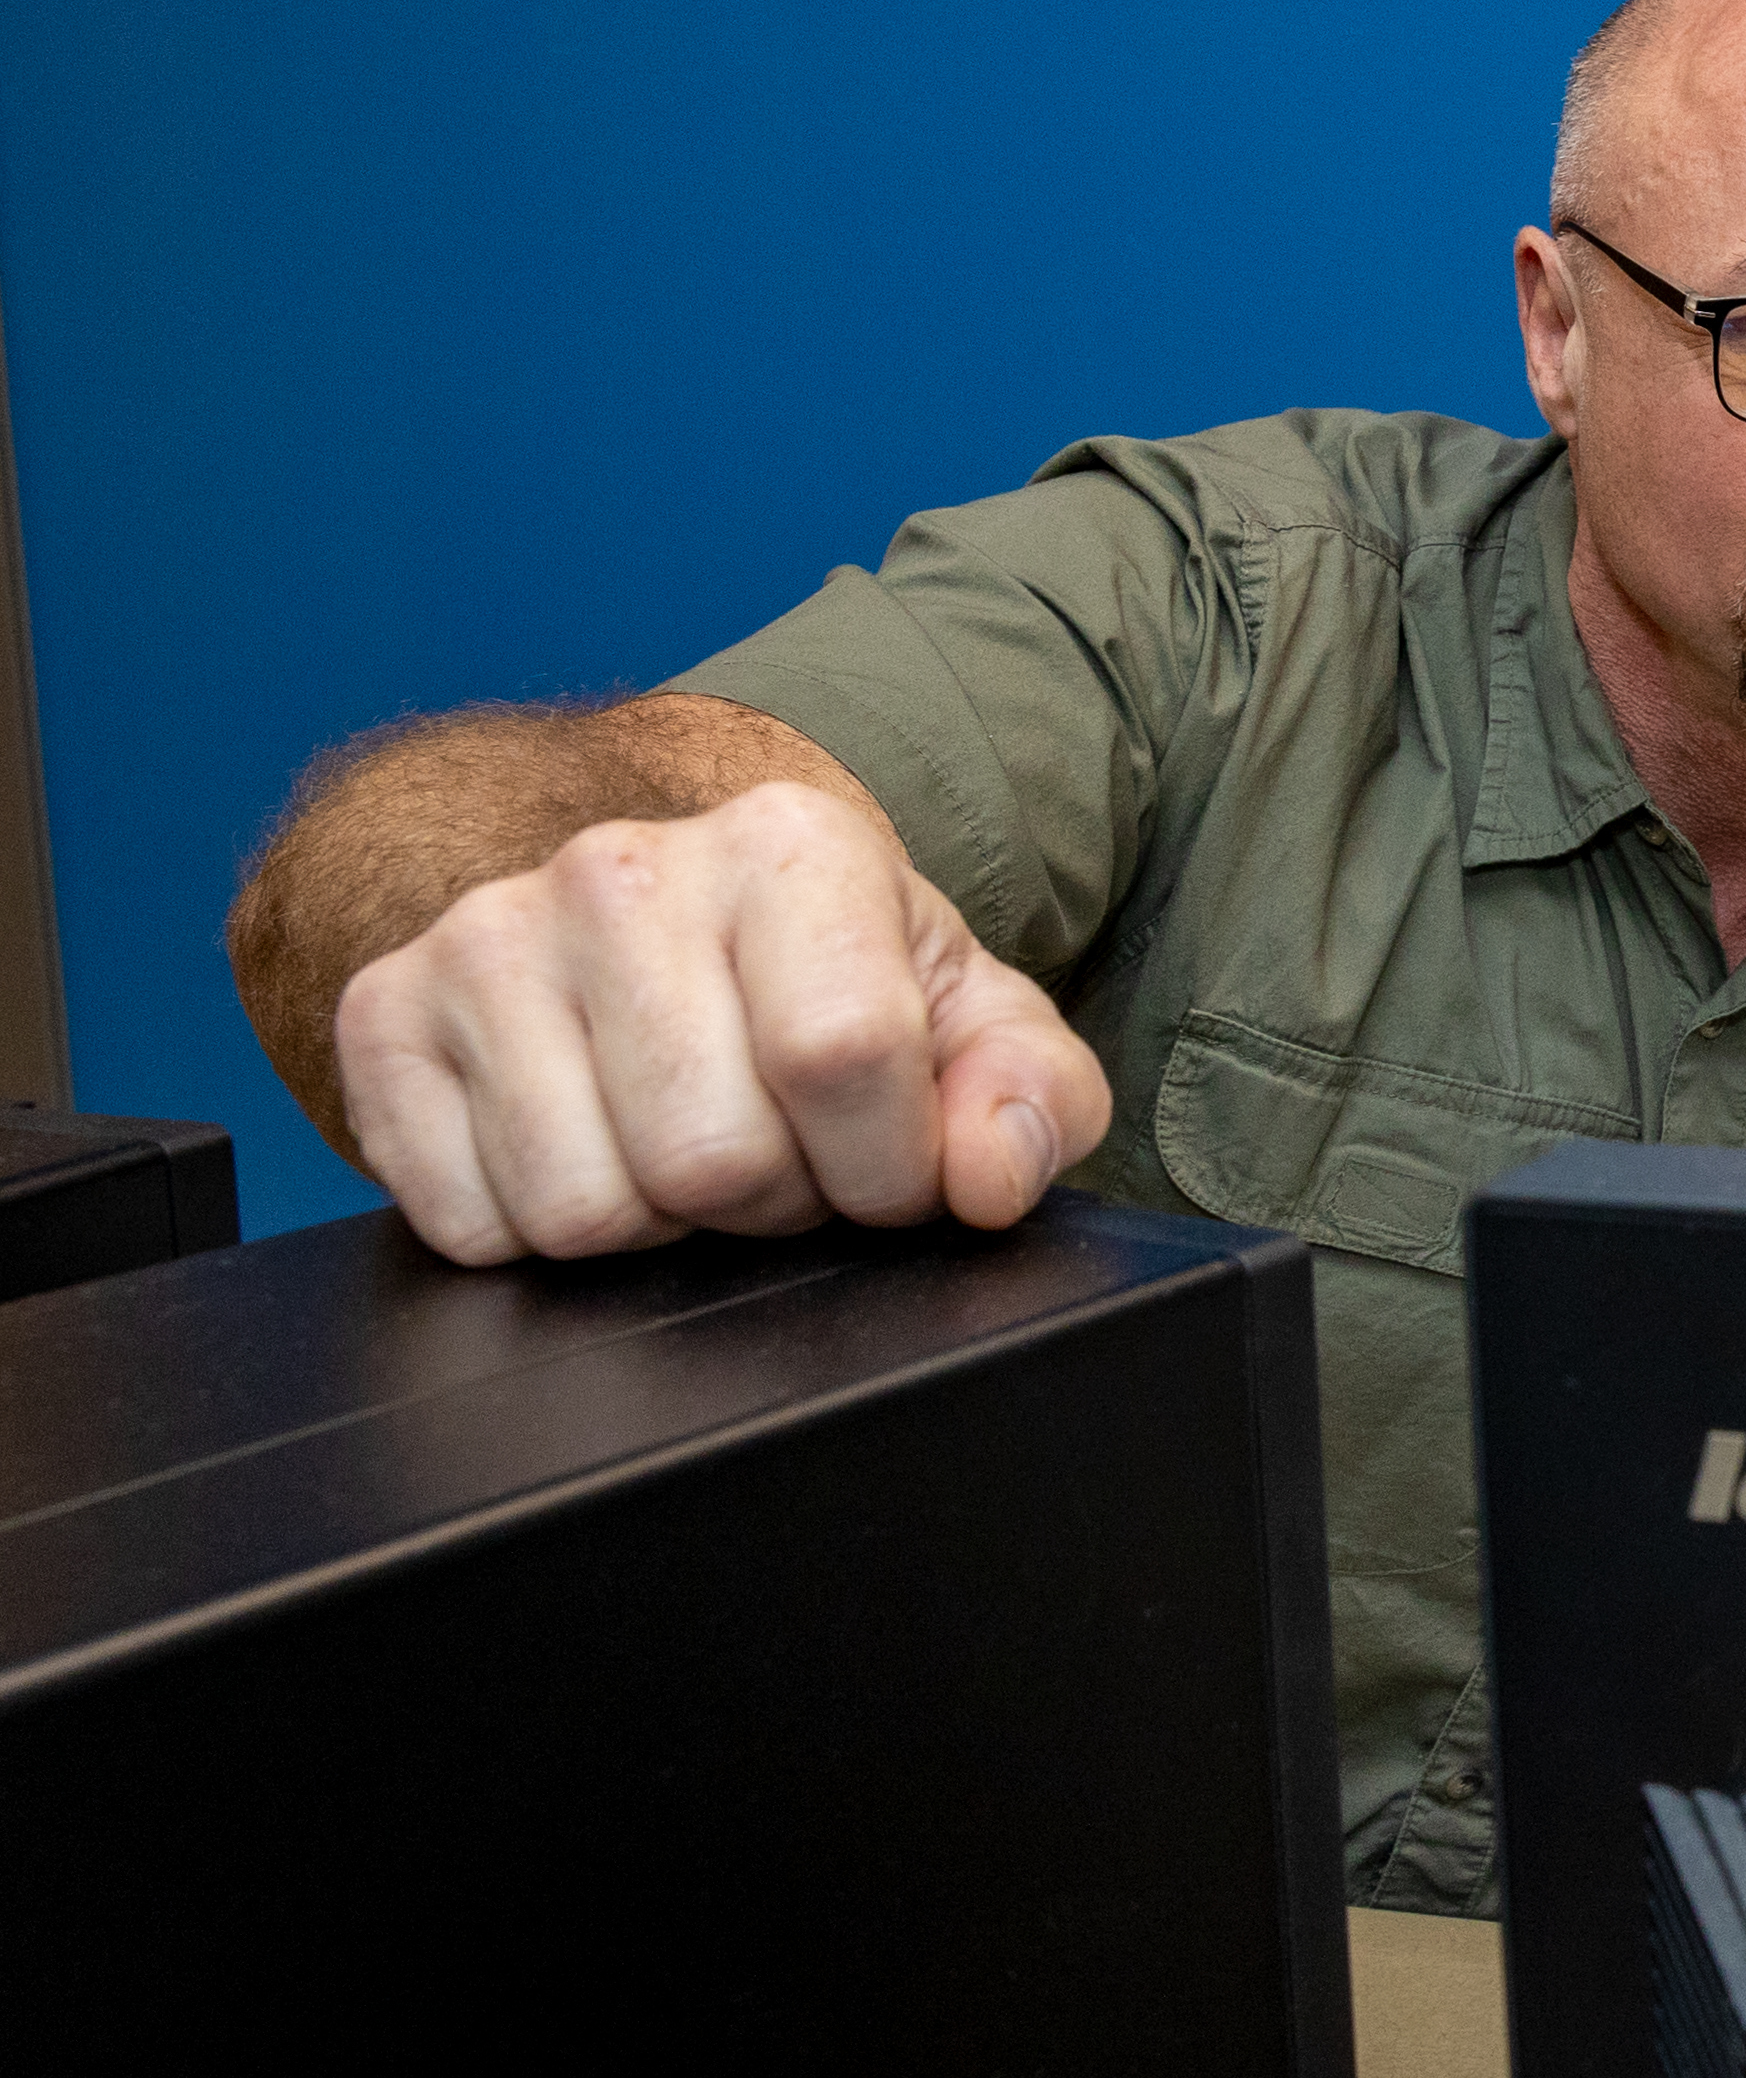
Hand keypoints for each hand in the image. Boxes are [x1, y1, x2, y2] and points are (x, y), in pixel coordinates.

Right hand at [333, 781, 1112, 1264]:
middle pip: (709, 1157)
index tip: (891, 1161)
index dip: (886, 1163)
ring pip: (582, 1211)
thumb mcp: (971, 1022)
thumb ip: (1031, 1096)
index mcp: (790, 844)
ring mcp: (482, 938)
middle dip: (770, 1201)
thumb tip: (990, 1175)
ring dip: (658, 1224)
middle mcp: (618, 870)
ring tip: (687, 1141)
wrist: (669, 925)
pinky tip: (589, 1147)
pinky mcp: (382, 1016)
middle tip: (780, 1147)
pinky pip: (467, 1226)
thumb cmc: (833, 981)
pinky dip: (538, 1232)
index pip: (842, 1057)